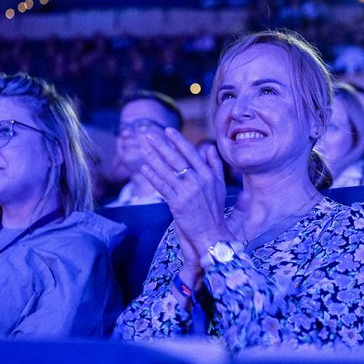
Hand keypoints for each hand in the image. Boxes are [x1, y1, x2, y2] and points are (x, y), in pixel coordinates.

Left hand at [139, 129, 233, 272]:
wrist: (211, 233)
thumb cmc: (214, 209)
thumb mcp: (220, 185)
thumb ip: (215, 165)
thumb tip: (209, 147)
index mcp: (207, 174)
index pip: (190, 153)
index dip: (178, 140)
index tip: (168, 130)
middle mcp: (197, 180)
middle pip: (176, 158)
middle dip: (161, 145)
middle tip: (149, 135)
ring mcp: (187, 191)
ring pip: (166, 171)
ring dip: (152, 158)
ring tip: (142, 149)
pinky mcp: (177, 203)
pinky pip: (162, 186)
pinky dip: (152, 176)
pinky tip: (144, 168)